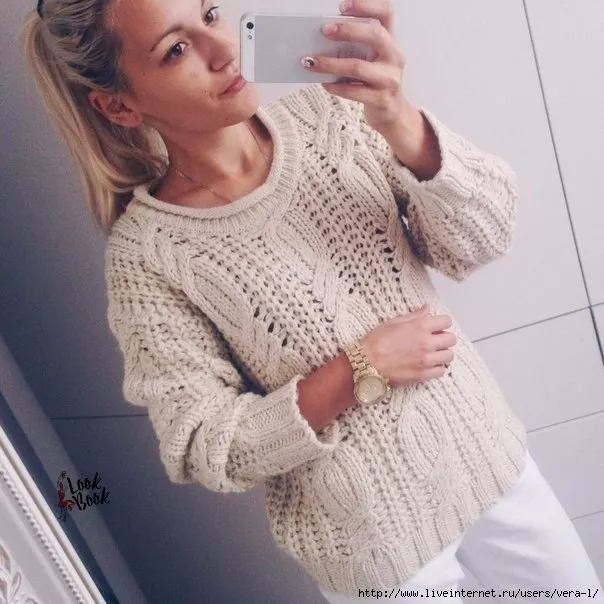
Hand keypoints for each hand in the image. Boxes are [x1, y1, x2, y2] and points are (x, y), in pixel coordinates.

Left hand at [302, 0, 411, 132]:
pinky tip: (325, 83)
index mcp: (391, 41)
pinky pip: (354, 91)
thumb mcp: (371, 60)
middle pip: (375, 35)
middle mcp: (393, 57)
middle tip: (325, 31)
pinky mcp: (381, 100)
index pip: (386, 13)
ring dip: (332, 64)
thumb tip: (322, 40)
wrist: (391, 113)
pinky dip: (336, 87)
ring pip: (359, 67)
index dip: (366, 5)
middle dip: (348, 30)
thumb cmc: (375, 82)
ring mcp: (389, 79)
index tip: (343, 6)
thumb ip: (355, 47)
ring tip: (312, 62)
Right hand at [361, 304, 457, 386]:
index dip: (442, 324)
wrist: (366, 363)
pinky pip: (441, 371)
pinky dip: (437, 368)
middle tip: (436, 341)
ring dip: (443, 354)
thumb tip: (427, 308)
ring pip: (449, 356)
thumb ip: (414, 316)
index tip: (437, 327)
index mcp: (419, 326)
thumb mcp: (393, 322)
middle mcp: (426, 342)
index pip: (446, 321)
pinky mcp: (423, 374)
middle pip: (451, 339)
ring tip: (433, 354)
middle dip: (445, 339)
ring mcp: (426, 359)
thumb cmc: (376, 341)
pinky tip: (429, 366)